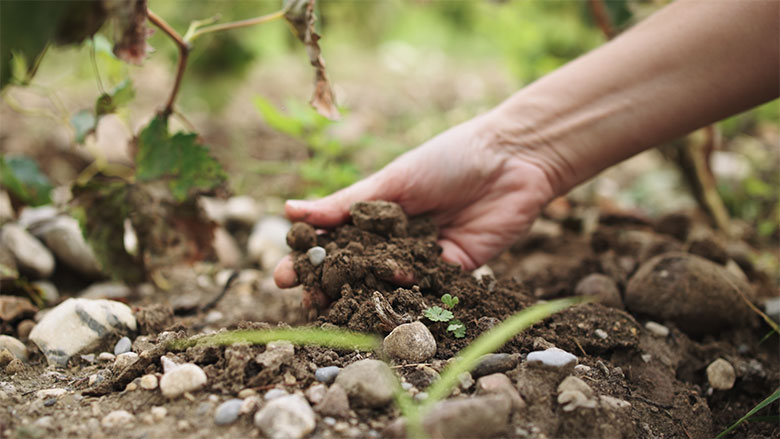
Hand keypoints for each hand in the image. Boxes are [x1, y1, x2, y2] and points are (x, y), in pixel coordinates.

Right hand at [274, 111, 557, 289]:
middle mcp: (396, 236)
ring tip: (336, 309)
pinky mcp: (454, 269)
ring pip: (388, 284)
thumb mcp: (391, 181)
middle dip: (331, 286)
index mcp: (376, 211)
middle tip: (306, 303)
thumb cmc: (447, 158)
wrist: (513, 160)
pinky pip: (427, 289)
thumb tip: (289, 210)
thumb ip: (344, 204)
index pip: (334, 240)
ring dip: (364, 297)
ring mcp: (423, 255)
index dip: (309, 258)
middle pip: (357, 269)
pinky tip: (388, 299)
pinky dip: (408, 295)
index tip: (283, 276)